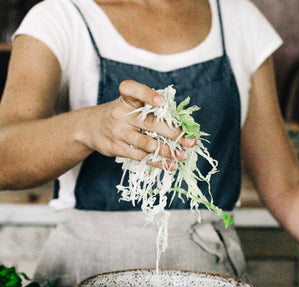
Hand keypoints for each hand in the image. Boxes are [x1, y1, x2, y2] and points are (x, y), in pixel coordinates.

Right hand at [78, 80, 194, 167]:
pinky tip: (169, 165)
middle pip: (149, 123)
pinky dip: (156, 161)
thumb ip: (150, 109)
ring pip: (146, 143)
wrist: (89, 128)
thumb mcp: (129, 105)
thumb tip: (181, 121)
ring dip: (167, 151)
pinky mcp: (116, 148)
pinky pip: (140, 156)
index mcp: (126, 99)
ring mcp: (118, 132)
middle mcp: (120, 114)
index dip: (146, 94)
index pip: (132, 90)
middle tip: (190, 141)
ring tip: (182, 155)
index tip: (161, 101)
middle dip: (173, 133)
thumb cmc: (120, 115)